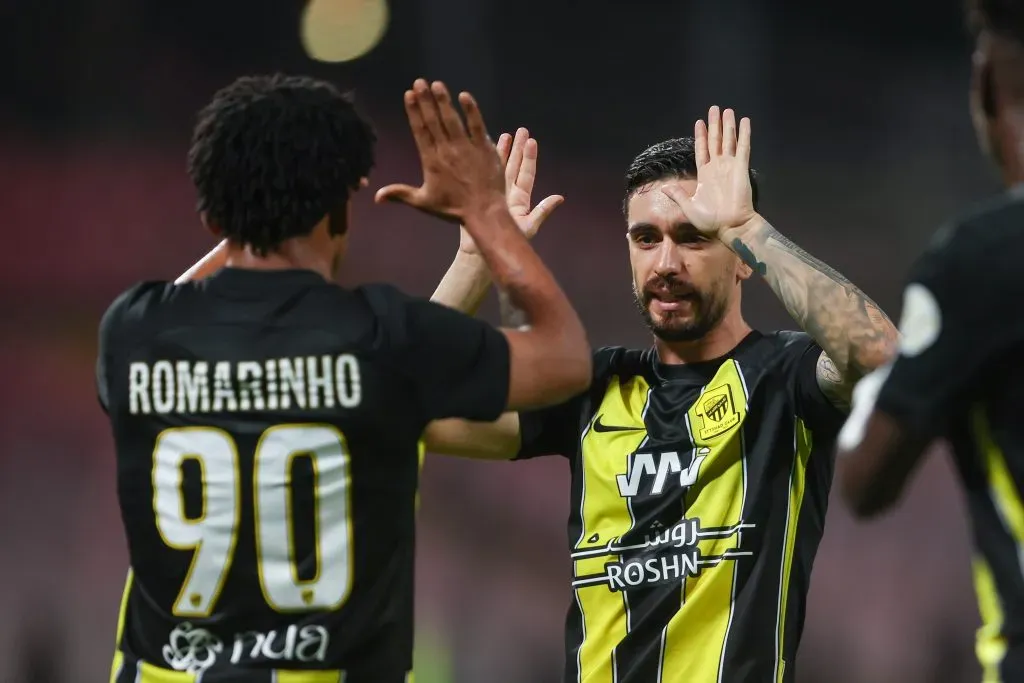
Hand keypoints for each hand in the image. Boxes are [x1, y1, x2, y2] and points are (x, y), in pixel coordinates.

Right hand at [376, 79, 504, 222]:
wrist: (483, 212)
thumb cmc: (453, 209)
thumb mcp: (424, 202)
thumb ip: (400, 194)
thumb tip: (376, 197)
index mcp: (431, 161)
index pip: (419, 131)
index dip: (413, 112)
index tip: (408, 94)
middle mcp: (446, 151)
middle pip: (433, 121)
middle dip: (425, 100)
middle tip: (419, 82)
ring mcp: (466, 148)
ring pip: (452, 120)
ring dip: (443, 101)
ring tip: (437, 84)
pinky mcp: (484, 148)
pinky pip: (476, 126)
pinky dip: (471, 111)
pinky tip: (464, 96)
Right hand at [459, 127, 563, 254]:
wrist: (482, 250)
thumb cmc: (507, 242)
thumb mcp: (527, 226)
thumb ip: (542, 212)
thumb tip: (560, 198)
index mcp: (520, 199)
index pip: (527, 173)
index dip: (529, 158)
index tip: (532, 141)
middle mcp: (509, 192)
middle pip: (515, 166)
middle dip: (518, 148)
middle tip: (522, 130)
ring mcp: (494, 192)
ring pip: (500, 168)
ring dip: (503, 151)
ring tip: (505, 134)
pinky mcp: (481, 194)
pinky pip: (484, 174)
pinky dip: (486, 162)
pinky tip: (485, 149)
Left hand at [660, 106, 757, 238]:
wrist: (730, 226)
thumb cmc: (710, 220)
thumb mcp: (689, 206)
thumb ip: (678, 194)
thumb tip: (664, 187)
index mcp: (705, 175)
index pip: (702, 150)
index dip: (700, 136)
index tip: (699, 122)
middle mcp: (717, 168)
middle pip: (715, 141)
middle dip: (714, 125)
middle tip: (714, 109)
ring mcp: (730, 167)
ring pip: (729, 140)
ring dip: (728, 125)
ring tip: (727, 110)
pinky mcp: (741, 168)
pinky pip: (743, 148)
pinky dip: (744, 134)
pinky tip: (744, 121)